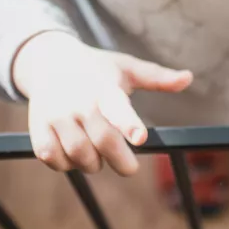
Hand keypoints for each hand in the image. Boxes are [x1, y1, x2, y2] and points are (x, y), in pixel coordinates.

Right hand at [13, 32, 191, 175]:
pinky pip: (53, 158)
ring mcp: (57, 115)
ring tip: (100, 156)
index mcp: (105, 87)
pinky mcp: (39, 127)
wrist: (50, 61)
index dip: (129, 124)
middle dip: (120, 160)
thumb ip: (157, 78)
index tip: (140, 137)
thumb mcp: (127, 68)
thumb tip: (189, 78)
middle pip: (102, 141)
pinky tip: (75, 156)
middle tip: (130, 167)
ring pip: (78, 154)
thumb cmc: (97, 69)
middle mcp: (80, 101)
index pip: (118, 107)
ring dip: (93, 163)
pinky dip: (66, 164)